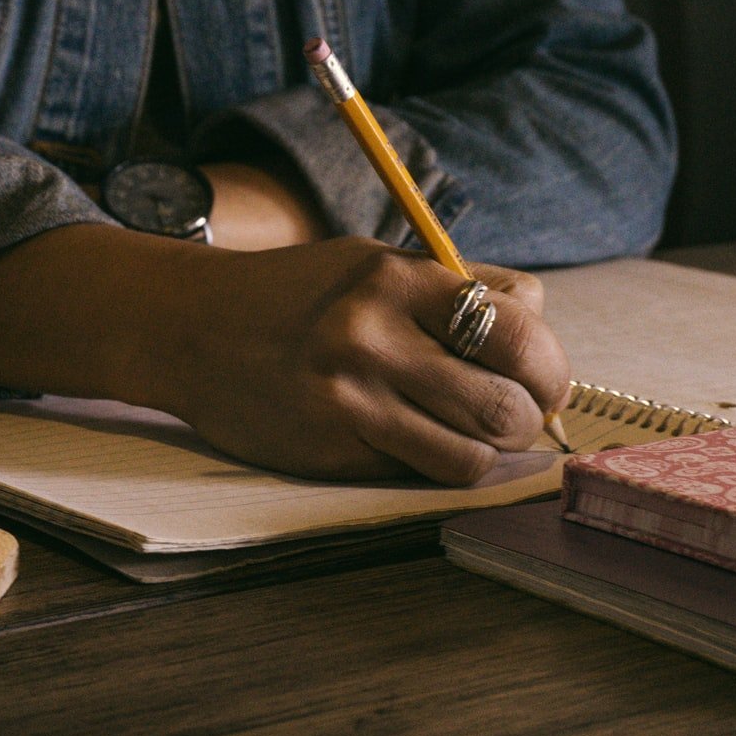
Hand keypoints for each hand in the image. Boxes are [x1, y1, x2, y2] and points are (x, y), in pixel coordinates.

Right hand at [0, 228, 570, 486]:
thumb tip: (539, 324)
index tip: (541, 374)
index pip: (519, 323)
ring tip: (472, 434)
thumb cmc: (297, 294)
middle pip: (509, 397)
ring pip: (474, 454)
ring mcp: (352, 400)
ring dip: (487, 451)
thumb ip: (453, 287)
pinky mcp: (330, 449)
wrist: (189, 327)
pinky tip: (415, 441)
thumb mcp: (372, 262)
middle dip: (530, 413)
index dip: (547, 359)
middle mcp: (376, 336)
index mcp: (398, 278)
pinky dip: (434, 465)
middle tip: (519, 414)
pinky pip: (419, 473)